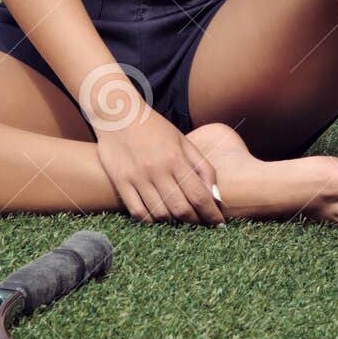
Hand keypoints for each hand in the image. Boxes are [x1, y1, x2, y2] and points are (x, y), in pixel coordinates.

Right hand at [93, 104, 226, 225]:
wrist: (118, 114)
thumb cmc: (155, 128)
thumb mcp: (183, 141)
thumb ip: (202, 167)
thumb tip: (215, 195)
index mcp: (176, 158)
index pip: (199, 195)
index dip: (211, 214)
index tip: (219, 224)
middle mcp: (157, 170)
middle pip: (181, 209)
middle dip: (195, 221)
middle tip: (200, 222)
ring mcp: (137, 178)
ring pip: (160, 214)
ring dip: (174, 222)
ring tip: (180, 219)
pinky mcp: (120, 182)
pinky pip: (138, 212)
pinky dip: (151, 220)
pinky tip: (158, 216)